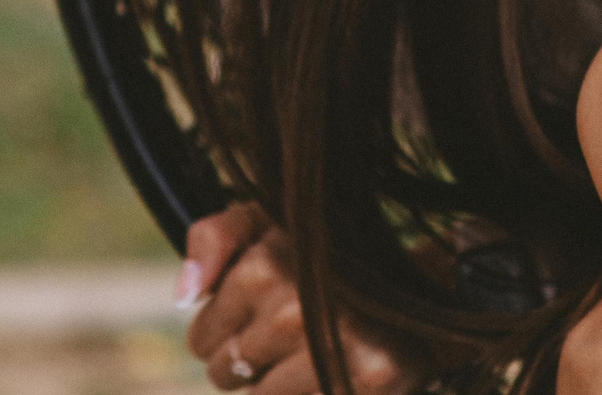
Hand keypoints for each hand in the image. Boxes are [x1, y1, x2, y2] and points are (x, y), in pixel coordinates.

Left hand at [183, 205, 418, 394]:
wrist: (417, 284)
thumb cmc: (325, 254)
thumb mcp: (265, 223)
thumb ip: (213, 239)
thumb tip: (184, 297)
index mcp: (261, 269)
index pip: (201, 336)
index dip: (221, 333)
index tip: (251, 319)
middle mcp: (291, 312)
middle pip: (224, 374)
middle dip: (244, 364)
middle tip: (283, 338)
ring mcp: (327, 352)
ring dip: (273, 388)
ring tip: (305, 355)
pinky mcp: (360, 385)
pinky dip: (307, 394)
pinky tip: (326, 374)